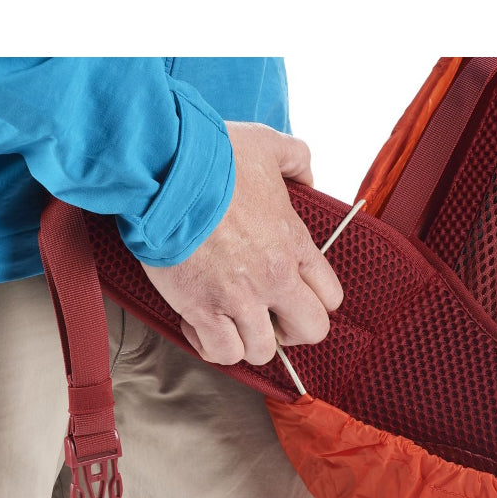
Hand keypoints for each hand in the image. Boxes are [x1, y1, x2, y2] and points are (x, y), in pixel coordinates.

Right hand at [140, 122, 343, 365]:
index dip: (315, 302)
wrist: (165, 171)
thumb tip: (308, 177)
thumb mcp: (267, 144)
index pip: (331, 296)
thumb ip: (297, 159)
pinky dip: (211, 346)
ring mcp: (240, 297)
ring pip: (262, 351)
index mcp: (294, 243)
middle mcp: (274, 277)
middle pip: (311, 331)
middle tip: (270, 319)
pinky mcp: (202, 309)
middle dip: (293, 332)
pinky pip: (221, 353)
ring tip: (230, 322)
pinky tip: (201, 324)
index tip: (293, 295)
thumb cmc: (213, 157)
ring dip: (248, 342)